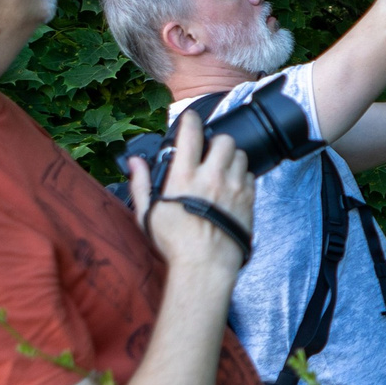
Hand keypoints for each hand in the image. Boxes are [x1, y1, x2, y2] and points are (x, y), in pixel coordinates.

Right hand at [131, 109, 252, 274]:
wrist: (205, 265)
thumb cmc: (174, 243)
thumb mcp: (147, 214)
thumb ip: (141, 184)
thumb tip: (135, 163)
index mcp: (184, 176)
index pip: (191, 134)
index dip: (191, 121)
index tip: (190, 119)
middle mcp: (211, 176)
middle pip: (224, 140)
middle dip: (216, 142)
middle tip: (209, 152)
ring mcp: (233, 187)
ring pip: (240, 155)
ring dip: (231, 158)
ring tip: (222, 169)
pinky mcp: (248, 200)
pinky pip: (250, 176)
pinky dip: (242, 176)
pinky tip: (232, 187)